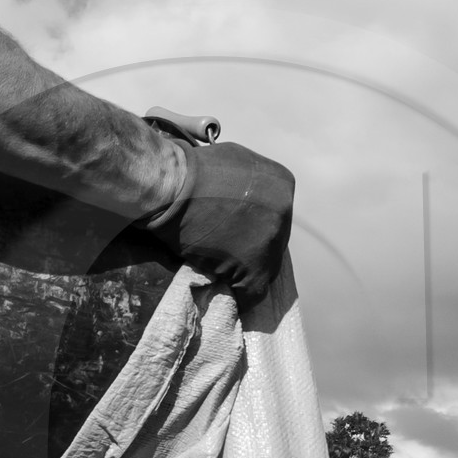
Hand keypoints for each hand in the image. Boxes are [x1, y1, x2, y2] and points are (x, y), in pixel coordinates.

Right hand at [138, 140, 293, 308]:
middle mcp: (284, 210)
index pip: (276, 215)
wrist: (173, 187)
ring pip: (266, 267)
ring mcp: (271, 241)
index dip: (255, 226)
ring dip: (244, 270)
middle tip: (227, 253)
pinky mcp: (255, 268)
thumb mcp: (235, 160)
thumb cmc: (193, 170)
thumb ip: (250, 180)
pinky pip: (252, 292)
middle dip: (252, 248)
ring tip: (221, 272)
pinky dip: (239, 296)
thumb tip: (247, 194)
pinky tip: (227, 294)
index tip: (237, 232)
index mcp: (283, 183)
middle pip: (273, 241)